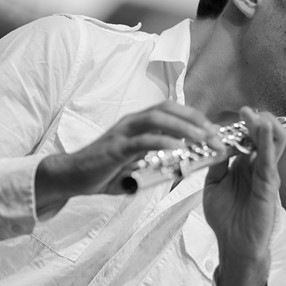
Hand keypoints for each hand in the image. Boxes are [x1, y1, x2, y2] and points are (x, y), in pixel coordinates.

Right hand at [35, 101, 223, 214]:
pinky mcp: (115, 147)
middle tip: (214, 134)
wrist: (70, 176)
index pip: (170, 111)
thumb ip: (152, 160)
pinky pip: (142, 140)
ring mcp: (123, 132)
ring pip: (157, 119)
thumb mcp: (133, 164)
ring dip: (183, 127)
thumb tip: (177, 164)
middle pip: (168, 109)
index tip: (214, 131)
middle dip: (194, 119)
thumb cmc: (102, 170)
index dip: (194, 117)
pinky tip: (177, 147)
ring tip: (202, 138)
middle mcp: (131, 122)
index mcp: (137, 124)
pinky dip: (162, 141)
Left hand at [202, 106, 285, 285]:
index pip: (247, 138)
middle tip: (245, 110)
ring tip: (255, 115)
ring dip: (264, 127)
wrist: (233, 244)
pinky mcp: (269, 185)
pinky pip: (269, 160)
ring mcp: (265, 175)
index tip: (234, 114)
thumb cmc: (226, 218)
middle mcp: (257, 167)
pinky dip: (267, 144)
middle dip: (255, 121)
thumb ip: (215, 165)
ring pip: (272, 144)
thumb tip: (212, 145)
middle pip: (262, 137)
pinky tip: (264, 130)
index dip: (242, 125)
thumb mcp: (213, 185)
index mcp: (245, 166)